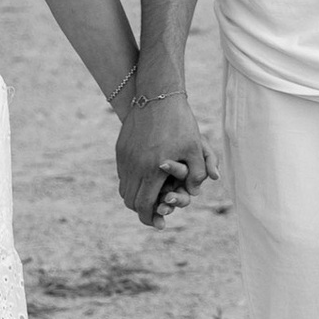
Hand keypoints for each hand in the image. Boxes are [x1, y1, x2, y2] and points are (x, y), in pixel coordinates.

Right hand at [116, 90, 213, 227]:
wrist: (157, 94)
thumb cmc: (180, 122)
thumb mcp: (196, 147)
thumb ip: (198, 173)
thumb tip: (193, 193)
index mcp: (153, 169)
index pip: (145, 205)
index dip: (150, 218)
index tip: (159, 224)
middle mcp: (134, 166)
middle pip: (131, 201)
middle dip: (142, 212)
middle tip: (155, 215)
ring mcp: (125, 158)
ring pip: (124, 190)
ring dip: (135, 199)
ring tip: (149, 200)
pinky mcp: (121, 149)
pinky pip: (122, 175)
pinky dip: (130, 184)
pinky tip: (143, 181)